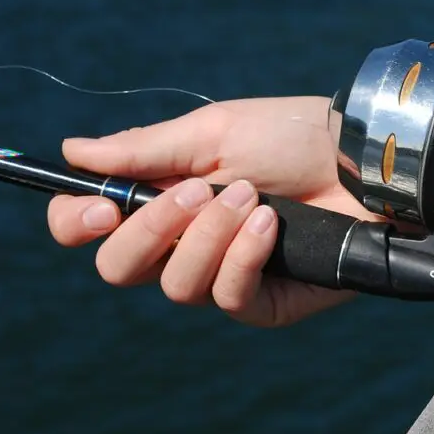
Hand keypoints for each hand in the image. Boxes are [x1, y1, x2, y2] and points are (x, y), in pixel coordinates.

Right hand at [46, 96, 378, 326]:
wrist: (361, 160)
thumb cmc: (290, 136)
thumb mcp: (213, 132)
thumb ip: (144, 151)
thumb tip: (73, 153)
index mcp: (164, 197)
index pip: (95, 228)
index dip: (78, 223)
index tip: (100, 208)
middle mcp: (186, 242)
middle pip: (120, 269)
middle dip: (146, 232)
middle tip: (190, 194)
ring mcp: (225, 274)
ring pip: (175, 286)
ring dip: (208, 236)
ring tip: (250, 196)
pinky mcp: (265, 300)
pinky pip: (228, 297)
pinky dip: (244, 257)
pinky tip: (271, 225)